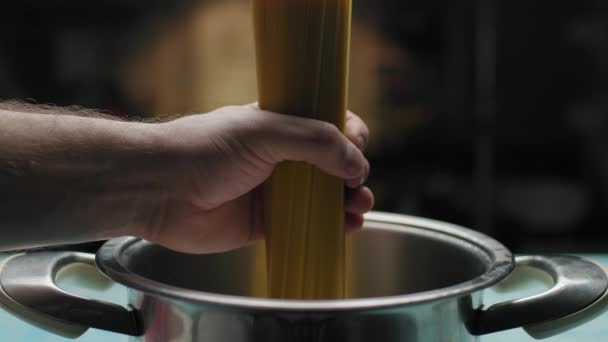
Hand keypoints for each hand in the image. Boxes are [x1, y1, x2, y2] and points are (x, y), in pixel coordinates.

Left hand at [142, 104, 373, 253]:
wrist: (158, 189)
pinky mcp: (263, 222)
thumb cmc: (204, 148)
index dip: (348, 133)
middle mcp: (278, 156)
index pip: (326, 124)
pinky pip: (305, 225)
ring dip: (347, 201)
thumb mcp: (265, 131)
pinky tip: (347, 227)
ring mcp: (271, 190)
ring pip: (322, 197)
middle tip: (358, 184)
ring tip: (360, 207)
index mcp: (278, 124)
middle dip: (353, 173)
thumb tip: (357, 163)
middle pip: (330, 163)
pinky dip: (330, 227)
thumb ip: (315, 142)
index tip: (358, 145)